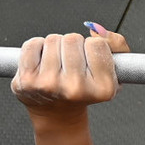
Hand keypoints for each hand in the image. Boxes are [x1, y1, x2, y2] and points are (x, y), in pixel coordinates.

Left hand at [14, 27, 128, 118]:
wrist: (58, 115)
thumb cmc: (84, 90)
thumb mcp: (112, 71)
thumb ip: (117, 44)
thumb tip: (95, 29)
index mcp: (102, 88)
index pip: (97, 44)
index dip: (92, 47)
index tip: (89, 62)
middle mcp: (76, 88)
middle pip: (73, 39)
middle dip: (73, 46)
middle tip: (71, 64)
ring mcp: (49, 85)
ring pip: (53, 39)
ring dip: (55, 47)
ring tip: (58, 65)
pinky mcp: (27, 81)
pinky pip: (32, 45)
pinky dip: (37, 48)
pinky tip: (42, 64)